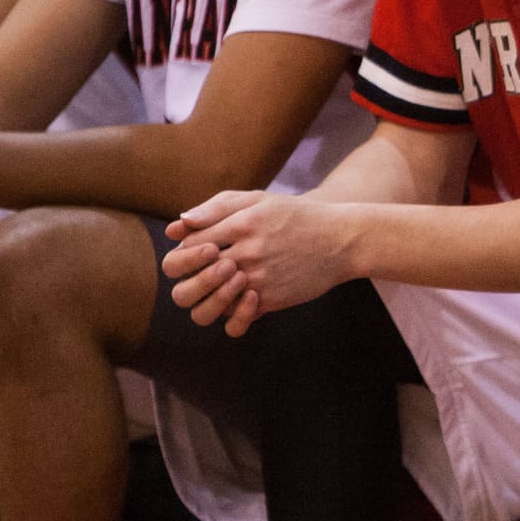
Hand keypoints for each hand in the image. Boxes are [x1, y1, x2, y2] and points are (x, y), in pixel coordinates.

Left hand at [163, 191, 357, 335]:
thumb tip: (178, 226)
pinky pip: (235, 319)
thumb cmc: (297, 217)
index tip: (204, 247)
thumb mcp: (259, 200)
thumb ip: (216, 208)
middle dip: (188, 276)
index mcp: (240, 224)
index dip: (187, 249)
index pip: (187, 244)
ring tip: (224, 285)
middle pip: (189, 278)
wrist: (342, 240)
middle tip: (207, 269)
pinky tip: (243, 299)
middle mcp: (247, 253)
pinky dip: (232, 314)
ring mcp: (259, 279)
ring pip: (207, 304)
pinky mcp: (272, 299)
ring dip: (206, 297)